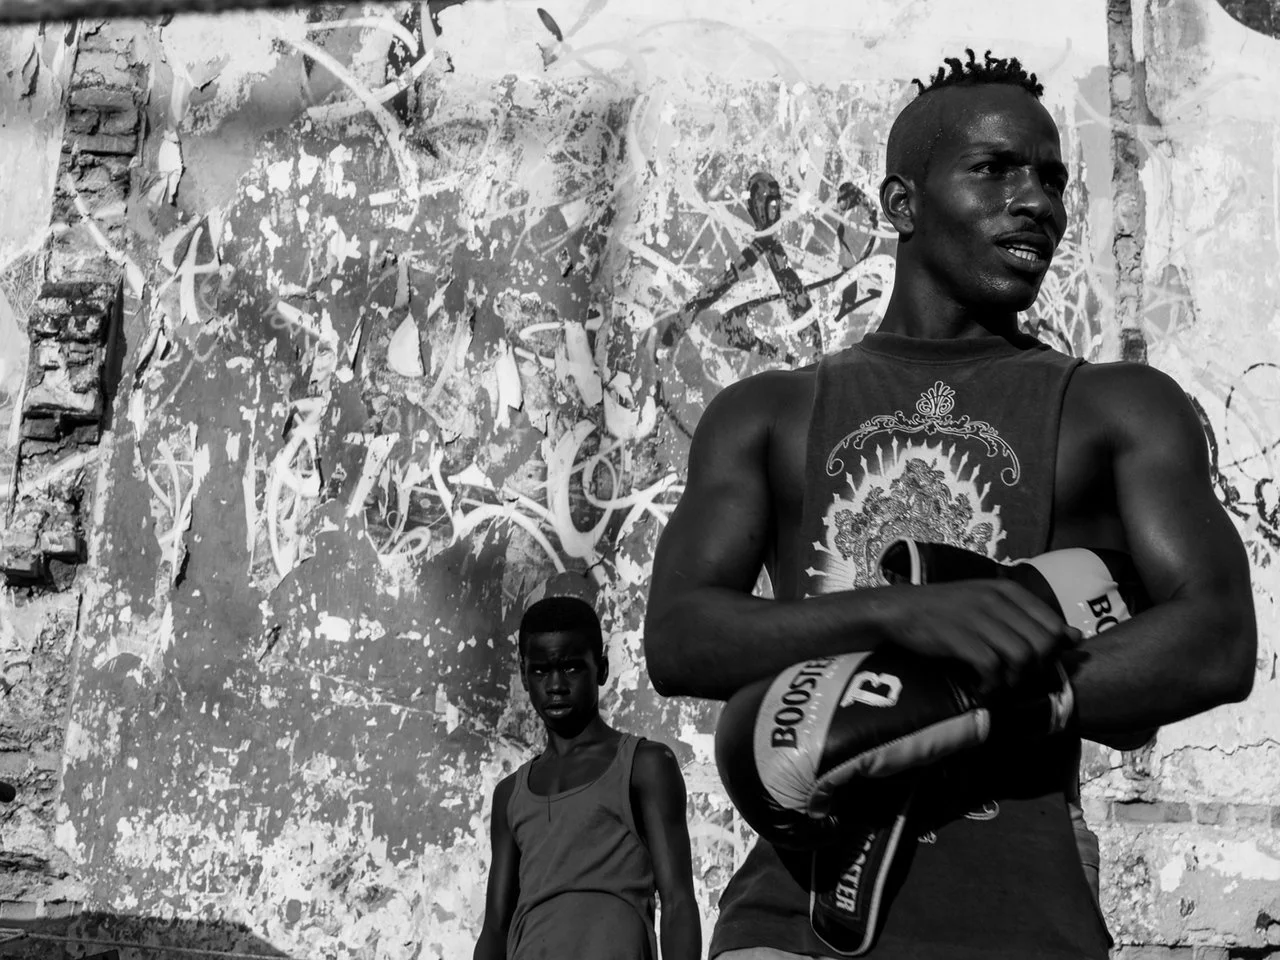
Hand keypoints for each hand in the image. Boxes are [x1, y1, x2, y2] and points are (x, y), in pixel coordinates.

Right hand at [881, 580, 1081, 694]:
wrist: (900, 610)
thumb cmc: (947, 609)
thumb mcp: (990, 603)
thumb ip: (1030, 617)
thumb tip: (1074, 637)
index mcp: (1008, 590)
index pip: (1053, 624)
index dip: (1051, 651)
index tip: (1033, 664)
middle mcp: (997, 600)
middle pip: (1043, 643)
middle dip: (1036, 669)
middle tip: (1016, 677)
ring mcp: (978, 618)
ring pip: (1023, 656)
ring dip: (1016, 679)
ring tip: (1000, 683)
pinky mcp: (959, 638)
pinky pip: (993, 667)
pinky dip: (992, 684)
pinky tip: (981, 686)